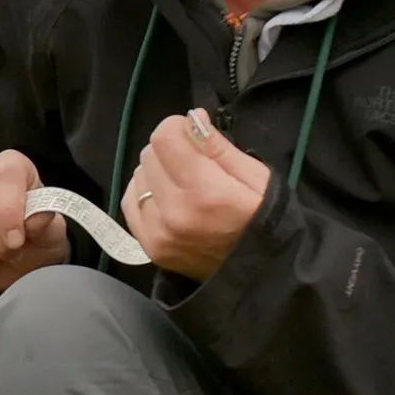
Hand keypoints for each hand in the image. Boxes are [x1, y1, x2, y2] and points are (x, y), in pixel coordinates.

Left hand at [124, 108, 269, 279]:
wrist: (260, 275)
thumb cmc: (263, 220)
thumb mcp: (256, 177)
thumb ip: (218, 146)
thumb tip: (191, 118)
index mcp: (204, 191)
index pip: (163, 138)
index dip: (178, 128)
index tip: (195, 136)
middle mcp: (174, 212)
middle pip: (149, 154)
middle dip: (170, 150)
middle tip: (195, 163)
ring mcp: (158, 233)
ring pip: (138, 176)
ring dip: (157, 173)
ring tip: (184, 185)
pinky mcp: (150, 247)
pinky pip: (131, 202)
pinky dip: (146, 194)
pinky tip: (169, 199)